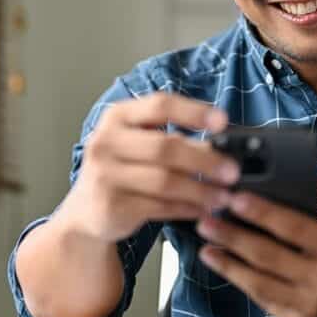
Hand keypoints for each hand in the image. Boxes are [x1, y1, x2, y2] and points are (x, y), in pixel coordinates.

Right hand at [56, 93, 240, 242]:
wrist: (85, 211)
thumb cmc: (120, 170)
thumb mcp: (137, 143)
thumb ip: (172, 137)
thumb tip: (221, 144)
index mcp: (117, 117)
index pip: (160, 105)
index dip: (194, 112)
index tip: (223, 121)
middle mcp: (106, 142)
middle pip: (165, 147)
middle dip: (205, 160)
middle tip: (232, 170)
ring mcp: (105, 175)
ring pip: (165, 181)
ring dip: (201, 190)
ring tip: (223, 196)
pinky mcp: (112, 206)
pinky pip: (160, 207)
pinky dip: (187, 209)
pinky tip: (203, 210)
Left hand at [195, 179, 316, 316]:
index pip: (293, 228)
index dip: (262, 212)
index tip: (235, 198)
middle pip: (268, 256)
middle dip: (233, 236)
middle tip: (207, 219)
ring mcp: (310, 306)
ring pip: (260, 283)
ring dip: (229, 263)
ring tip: (207, 244)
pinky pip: (265, 301)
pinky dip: (242, 283)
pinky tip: (226, 267)